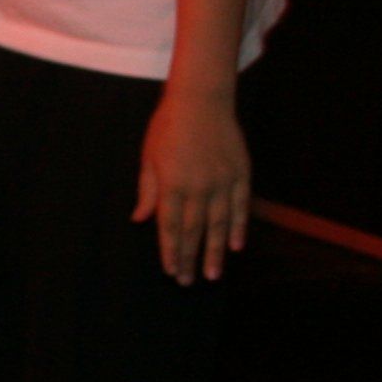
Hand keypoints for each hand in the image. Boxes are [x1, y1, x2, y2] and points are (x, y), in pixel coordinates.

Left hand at [136, 84, 251, 283]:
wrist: (201, 100)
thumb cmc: (168, 127)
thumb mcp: (149, 158)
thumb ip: (147, 191)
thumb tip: (140, 220)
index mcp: (171, 184)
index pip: (170, 226)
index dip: (170, 251)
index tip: (171, 271)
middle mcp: (198, 187)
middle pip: (193, 230)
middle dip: (190, 258)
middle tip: (189, 282)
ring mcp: (221, 181)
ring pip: (218, 224)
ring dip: (215, 251)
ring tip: (213, 274)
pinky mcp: (241, 174)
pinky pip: (240, 207)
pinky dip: (238, 227)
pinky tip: (236, 246)